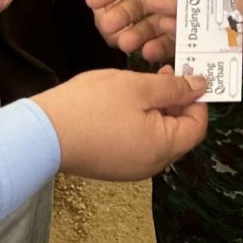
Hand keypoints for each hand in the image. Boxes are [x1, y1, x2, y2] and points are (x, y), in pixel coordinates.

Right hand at [31, 68, 209, 179]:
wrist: (42, 133)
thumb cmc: (89, 107)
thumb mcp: (138, 87)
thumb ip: (174, 88)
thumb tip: (201, 87)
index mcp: (163, 148)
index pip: (198, 125)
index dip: (196, 98)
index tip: (187, 75)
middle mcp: (151, 165)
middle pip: (178, 132)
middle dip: (175, 102)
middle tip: (163, 73)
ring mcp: (131, 168)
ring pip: (157, 136)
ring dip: (155, 110)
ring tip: (138, 84)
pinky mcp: (113, 166)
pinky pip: (137, 143)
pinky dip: (138, 122)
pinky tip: (121, 103)